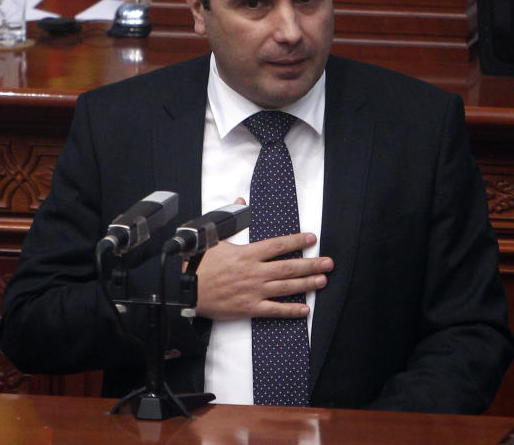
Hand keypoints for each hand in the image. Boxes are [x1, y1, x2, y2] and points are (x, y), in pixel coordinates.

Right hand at [195, 232, 333, 320]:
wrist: (185, 288)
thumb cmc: (198, 262)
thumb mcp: (215, 237)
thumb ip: (233, 221)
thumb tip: (240, 201)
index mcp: (248, 254)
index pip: (279, 245)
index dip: (297, 241)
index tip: (312, 238)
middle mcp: (255, 272)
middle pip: (289, 267)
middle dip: (311, 264)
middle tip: (328, 263)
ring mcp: (254, 291)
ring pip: (286, 288)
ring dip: (306, 284)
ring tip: (322, 281)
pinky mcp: (249, 308)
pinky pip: (274, 310)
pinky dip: (290, 311)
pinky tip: (304, 310)